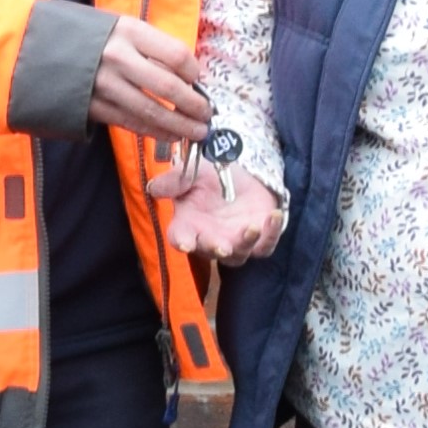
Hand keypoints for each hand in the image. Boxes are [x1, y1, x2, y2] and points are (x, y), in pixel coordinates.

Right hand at [88, 12, 215, 146]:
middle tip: (207, 115)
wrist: (39, 48)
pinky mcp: (94, 107)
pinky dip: (154, 132)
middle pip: (168, 87)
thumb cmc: (92, 36)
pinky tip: (170, 136)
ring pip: (151, 112)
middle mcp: (119, 58)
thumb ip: (152, 47)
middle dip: (193, 106)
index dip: (194, 71)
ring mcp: (105, 85)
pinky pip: (131, 123)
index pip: (176, 55)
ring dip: (178, 126)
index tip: (198, 80)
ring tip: (196, 132)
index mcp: (129, 31)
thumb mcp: (121, 27)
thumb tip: (188, 76)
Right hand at [165, 167, 282, 264]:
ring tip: (252, 227)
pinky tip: (274, 216)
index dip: (182, 241)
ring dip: (245, 244)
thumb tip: (153, 187)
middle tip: (222, 246)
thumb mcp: (191, 172)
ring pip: (239, 255)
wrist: (239, 176)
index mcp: (189, 225)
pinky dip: (272, 234)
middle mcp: (210, 239)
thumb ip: (175, 180)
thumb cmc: (209, 177)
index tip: (185, 244)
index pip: (180, 238)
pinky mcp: (259, 240)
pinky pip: (265, 245)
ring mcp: (235, 242)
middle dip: (216, 248)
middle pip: (211, 251)